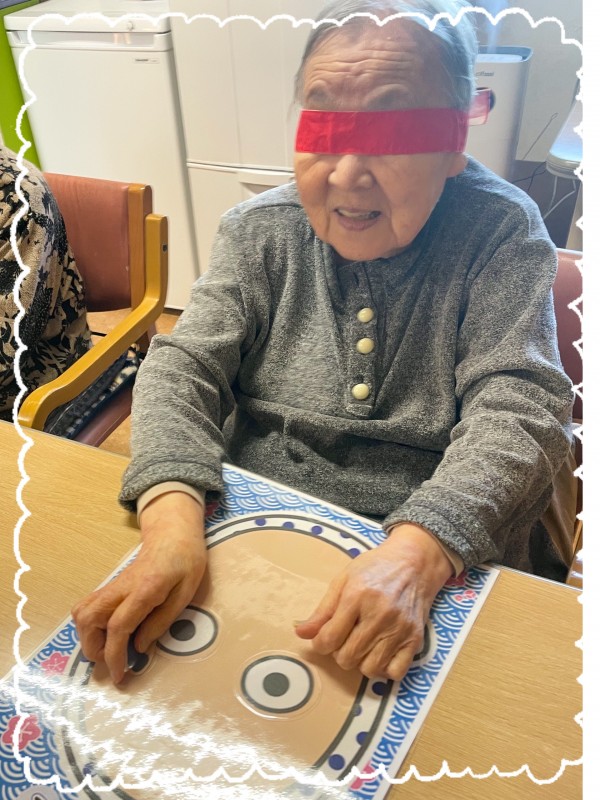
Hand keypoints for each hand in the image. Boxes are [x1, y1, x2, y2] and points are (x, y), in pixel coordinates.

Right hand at [72, 492, 206, 684]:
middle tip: (113, 661)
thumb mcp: (185, 593)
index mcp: (145, 588)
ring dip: (88, 637)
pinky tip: (107, 634)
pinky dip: (90, 626)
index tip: (120, 675)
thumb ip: (162, 621)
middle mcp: (122, 586)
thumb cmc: (186, 562)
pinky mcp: (111, 586)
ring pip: (82, 612)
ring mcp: (113, 585)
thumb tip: (139, 648)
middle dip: (93, 648)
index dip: (115, 655)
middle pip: (88, 618)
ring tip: (109, 650)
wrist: (173, 535)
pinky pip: (88, 607)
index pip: (119, 625)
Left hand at [295, 524, 451, 681]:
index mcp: (357, 596)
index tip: (323, 639)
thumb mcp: (344, 579)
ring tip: (362, 645)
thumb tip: (300, 632)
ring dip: (360, 662)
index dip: (320, 644)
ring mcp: (400, 628)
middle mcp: (380, 614)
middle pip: (347, 657)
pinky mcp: (416, 639)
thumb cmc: (375, 568)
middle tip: (344, 638)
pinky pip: (395, 672)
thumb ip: (322, 609)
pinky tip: (381, 652)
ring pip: (370, 669)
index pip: (329, 638)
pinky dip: (385, 669)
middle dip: (339, 652)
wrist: (414, 562)